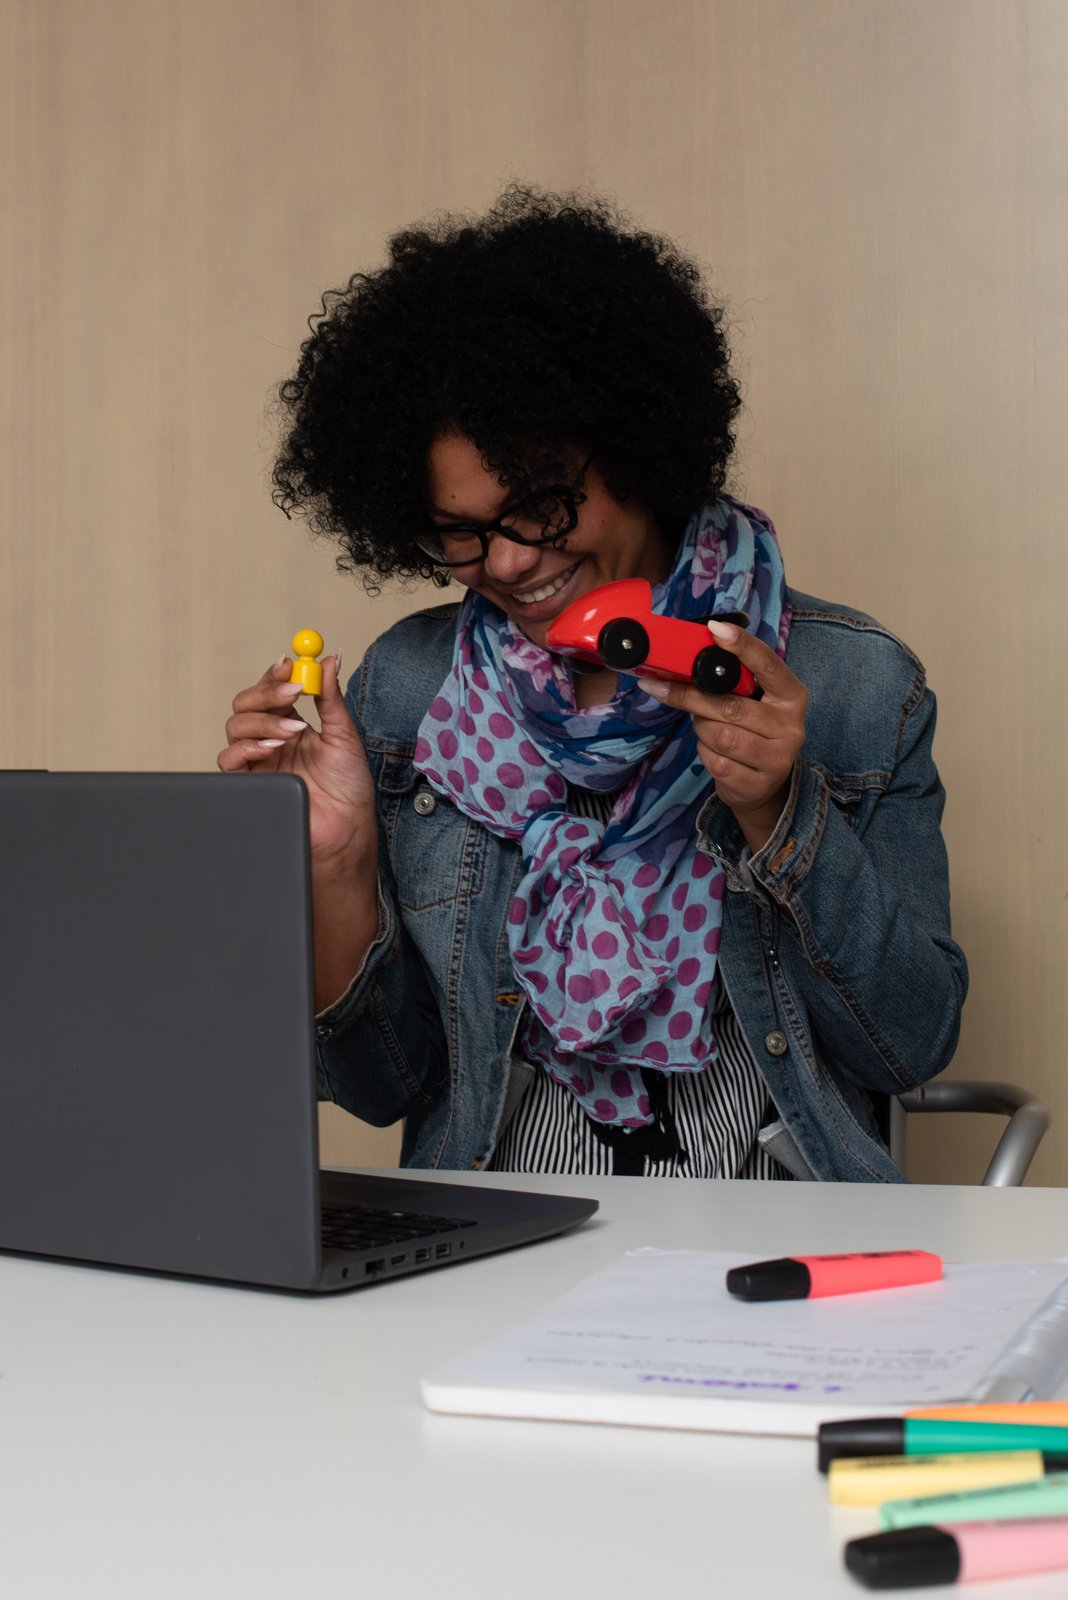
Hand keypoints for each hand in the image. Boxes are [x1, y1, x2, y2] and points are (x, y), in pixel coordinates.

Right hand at [218, 650, 376, 868]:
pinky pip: (229, 759)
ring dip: (263, 721)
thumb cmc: (349, 787)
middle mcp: (271, 740)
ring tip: (294, 730)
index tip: (289, 664)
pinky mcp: (250, 784)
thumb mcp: (344, 735)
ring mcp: (258, 761)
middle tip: (291, 692)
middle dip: (266, 693)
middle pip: (247, 703)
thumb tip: (330, 657)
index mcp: (292, 724)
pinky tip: (272, 748)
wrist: (347, 828)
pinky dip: (247, 747)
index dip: (276, 674)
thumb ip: (331, 697)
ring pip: (235, 726)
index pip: (272, 690)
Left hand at [638, 619, 806, 852]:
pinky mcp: (758, 784)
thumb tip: (685, 661)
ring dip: (700, 728)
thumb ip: (733, 683)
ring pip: (719, 734)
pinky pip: (715, 761)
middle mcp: (791, 726)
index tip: (715, 628)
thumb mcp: (755, 703)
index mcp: (791, 695)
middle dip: (691, 697)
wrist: (766, 786)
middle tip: (662, 688)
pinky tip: (713, 752)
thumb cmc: (753, 732)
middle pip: (731, 705)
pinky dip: (705, 753)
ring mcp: (778, 758)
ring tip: (704, 726)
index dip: (742, 646)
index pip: (768, 664)